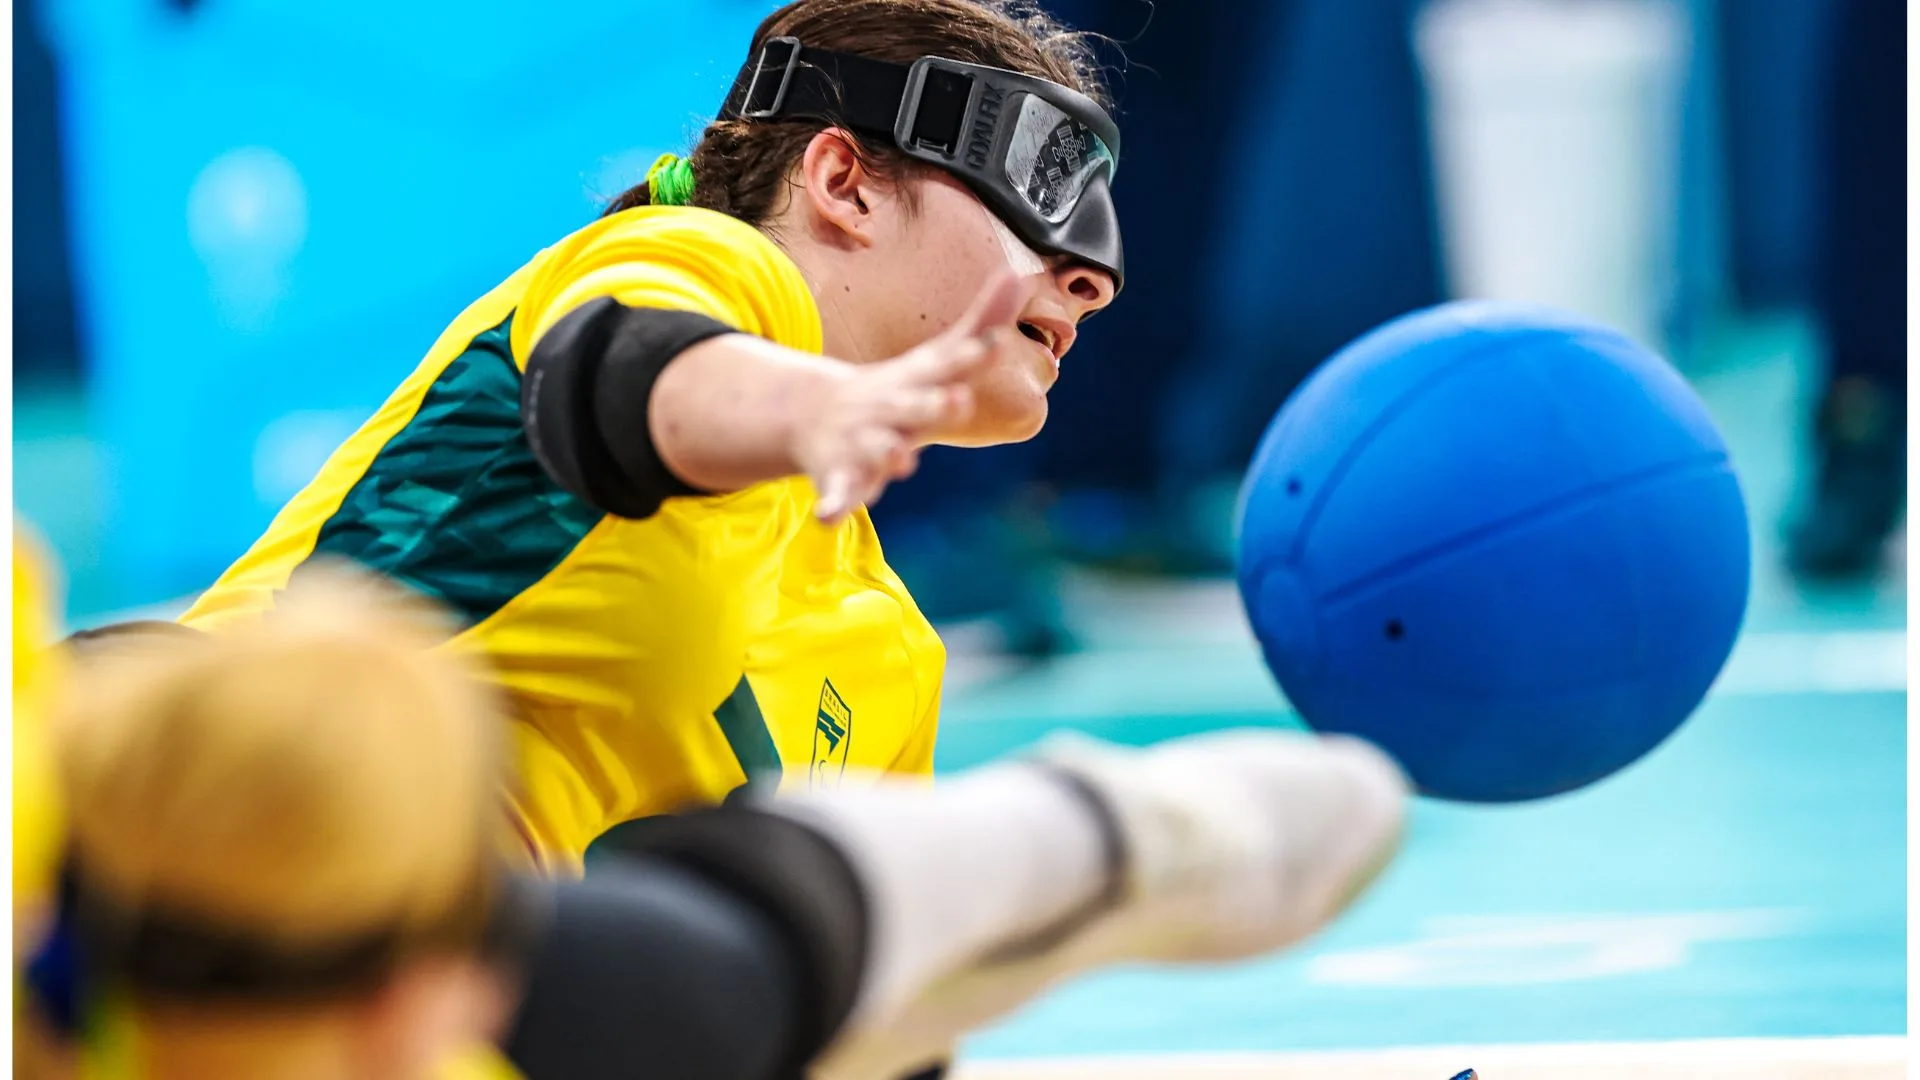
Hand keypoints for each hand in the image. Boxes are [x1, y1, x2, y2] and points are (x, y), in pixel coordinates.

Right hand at [800, 272, 1036, 522]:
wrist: (814, 416)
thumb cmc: (894, 390)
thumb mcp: (934, 360)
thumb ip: (979, 324)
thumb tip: (1015, 273)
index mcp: (916, 382)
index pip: (948, 365)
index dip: (972, 356)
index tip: (996, 344)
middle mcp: (890, 407)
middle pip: (914, 406)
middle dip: (934, 405)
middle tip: (958, 402)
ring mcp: (862, 440)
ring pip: (877, 448)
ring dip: (888, 453)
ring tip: (901, 459)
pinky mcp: (841, 475)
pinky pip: (838, 492)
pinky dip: (833, 503)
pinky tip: (826, 518)